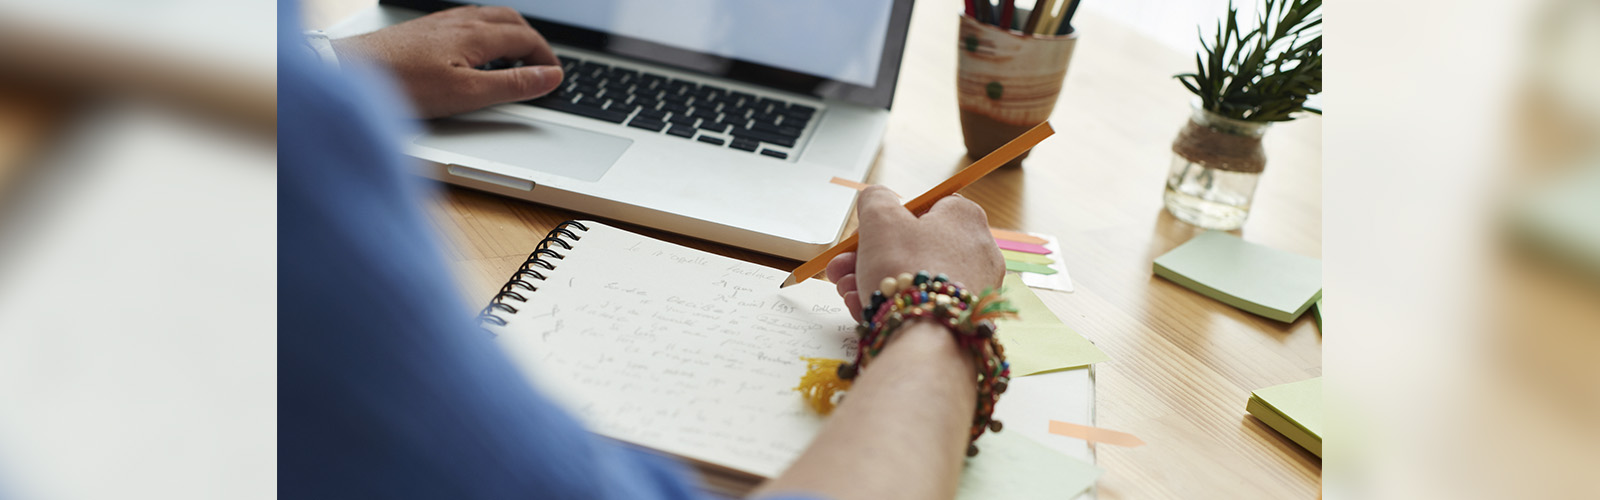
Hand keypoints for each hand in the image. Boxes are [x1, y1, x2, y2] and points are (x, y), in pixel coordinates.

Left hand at [331, 6, 562, 118]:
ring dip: (510, 34)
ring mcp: (440, 23)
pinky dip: (486, 33)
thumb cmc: (403, 84)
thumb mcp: (467, 93)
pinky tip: (475, 51)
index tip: (555, 77)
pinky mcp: (423, 30)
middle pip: (510, 21)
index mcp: (476, 36)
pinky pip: (466, 22)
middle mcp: (459, 22)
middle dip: (533, 40)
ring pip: (488, 18)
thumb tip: (550, 76)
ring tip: (517, 56)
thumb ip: (512, 85)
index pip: (526, 40)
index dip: (546, 59)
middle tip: (543, 64)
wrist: (350, 71)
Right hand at [825, 186, 1004, 321]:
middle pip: (914, 247)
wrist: (927, 338)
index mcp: (965, 217)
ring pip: (914, 279)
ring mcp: (974, 288)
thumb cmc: (906, 269)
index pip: (924, 207)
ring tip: (846, 293)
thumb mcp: (879, 218)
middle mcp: (978, 251)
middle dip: (868, 257)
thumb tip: (877, 199)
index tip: (860, 236)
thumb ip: (875, 199)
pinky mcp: (964, 319)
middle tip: (840, 269)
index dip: (887, 221)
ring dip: (874, 282)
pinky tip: (865, 312)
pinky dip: (894, 306)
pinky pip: (924, 305)